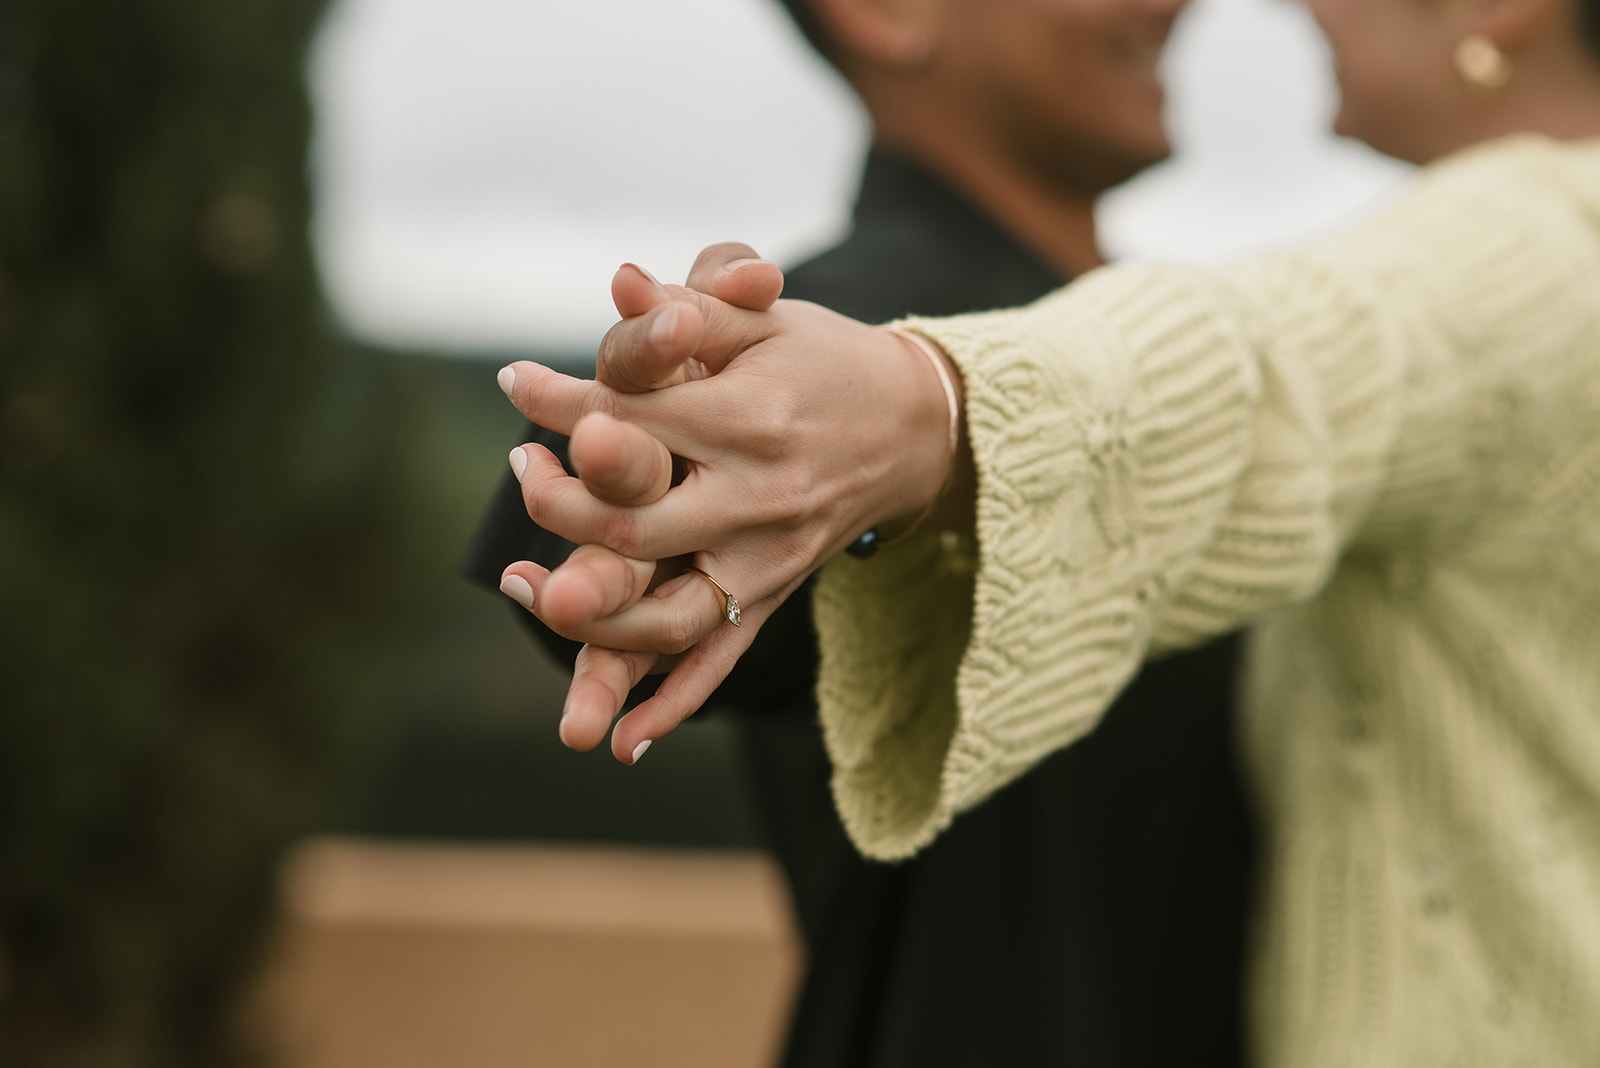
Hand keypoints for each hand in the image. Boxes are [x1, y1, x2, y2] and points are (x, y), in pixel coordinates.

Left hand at [498, 287, 961, 761]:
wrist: (915, 427)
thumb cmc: (826, 360)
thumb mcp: (768, 318)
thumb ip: (693, 306)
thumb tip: (617, 281)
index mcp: (752, 420)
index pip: (634, 415)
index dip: (561, 399)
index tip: (511, 381)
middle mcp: (760, 500)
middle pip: (636, 526)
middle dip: (559, 505)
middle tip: (520, 469)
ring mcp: (768, 561)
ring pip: (669, 615)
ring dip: (590, 615)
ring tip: (529, 587)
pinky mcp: (775, 597)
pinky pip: (721, 661)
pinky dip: (673, 704)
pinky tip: (620, 740)